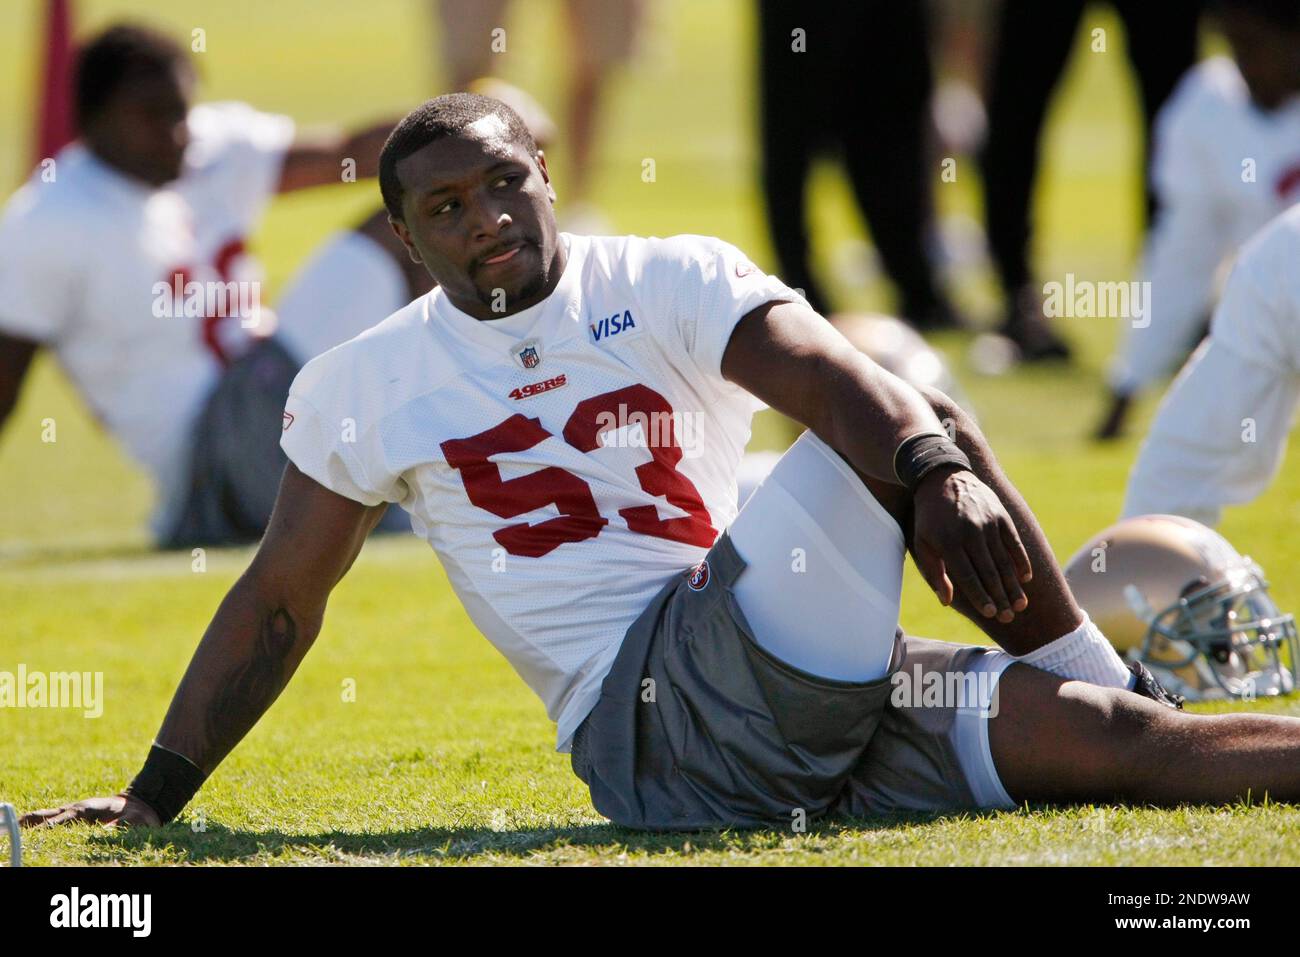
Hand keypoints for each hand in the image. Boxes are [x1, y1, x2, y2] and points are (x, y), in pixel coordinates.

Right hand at [19, 793, 160, 829]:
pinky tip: (24, 828)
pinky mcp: (72, 817)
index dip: (51, 827)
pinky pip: (50, 819)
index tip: (37, 835)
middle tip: (14, 830)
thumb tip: (108, 831)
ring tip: (12, 828)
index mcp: (88, 808)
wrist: (141, 804)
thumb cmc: (138, 814)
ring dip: (30, 823)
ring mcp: (72, 812)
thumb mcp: (136, 820)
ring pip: (45, 816)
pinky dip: (36, 823)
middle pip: (48, 816)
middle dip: (33, 825)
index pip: (64, 819)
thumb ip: (123, 825)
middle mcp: (75, 809)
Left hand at [911, 467, 1031, 621]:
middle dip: (1001, 598)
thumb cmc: (929, 517)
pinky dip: (1021, 561)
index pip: (968, 577)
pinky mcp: (1000, 515)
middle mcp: (970, 532)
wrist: (942, 477)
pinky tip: (1026, 578)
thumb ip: (935, 572)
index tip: (991, 613)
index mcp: (949, 542)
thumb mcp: (922, 542)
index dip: (981, 597)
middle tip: (1010, 617)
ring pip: (1004, 561)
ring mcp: (988, 523)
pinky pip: (1014, 543)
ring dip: (1014, 585)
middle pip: (990, 572)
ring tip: (1021, 605)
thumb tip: (947, 601)